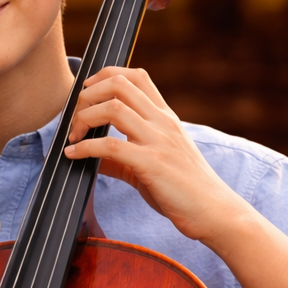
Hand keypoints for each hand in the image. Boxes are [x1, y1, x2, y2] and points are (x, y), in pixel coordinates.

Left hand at [64, 65, 243, 242]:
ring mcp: (158, 140)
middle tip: (73, 118)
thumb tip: (88, 157)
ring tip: (73, 137)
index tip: (86, 92)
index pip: (137, 77)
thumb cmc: (184, 189)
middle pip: (119, 84)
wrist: (213, 211)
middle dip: (87, 96)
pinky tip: (73, 155)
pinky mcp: (152, 164)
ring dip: (84, 118)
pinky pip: (111, 146)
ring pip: (113, 108)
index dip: (105, 75)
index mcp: (165, 117)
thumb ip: (121, 157)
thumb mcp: (152, 163)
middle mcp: (162, 122)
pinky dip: (85, 148)